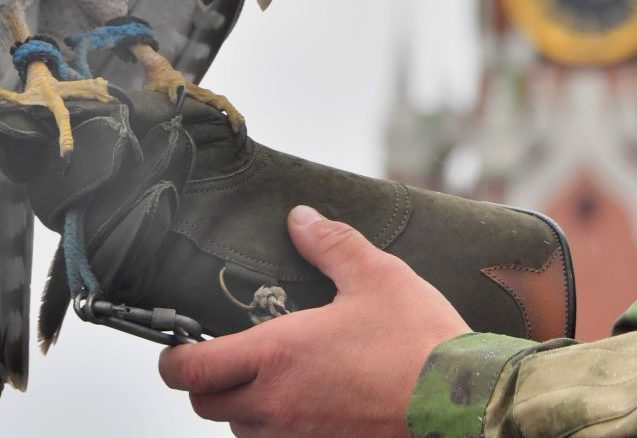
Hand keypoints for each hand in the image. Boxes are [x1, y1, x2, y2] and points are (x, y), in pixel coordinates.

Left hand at [159, 204, 470, 436]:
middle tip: (225, 355)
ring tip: (274, 377)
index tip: (180, 345)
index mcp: (277, 357)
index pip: (191, 370)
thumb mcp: (377, 276)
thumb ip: (331, 245)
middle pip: (206, 405)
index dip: (174, 358)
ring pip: (242, 429)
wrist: (462, 403)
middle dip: (207, 381)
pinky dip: (278, 427)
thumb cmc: (420, 344)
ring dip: (244, 406)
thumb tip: (302, 220)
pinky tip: (308, 402)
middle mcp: (276, 406)